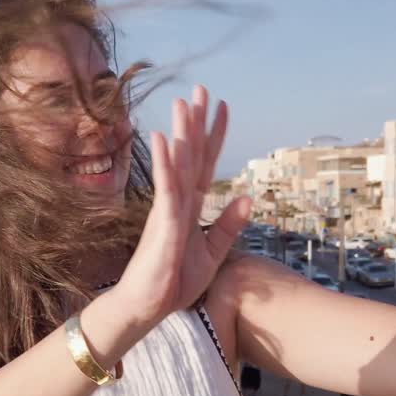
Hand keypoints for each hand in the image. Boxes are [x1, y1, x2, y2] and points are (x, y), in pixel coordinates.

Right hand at [117, 85, 250, 325]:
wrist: (148, 307)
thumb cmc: (172, 281)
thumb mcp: (211, 253)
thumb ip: (227, 226)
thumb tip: (247, 197)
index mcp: (191, 206)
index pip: (206, 164)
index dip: (214, 135)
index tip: (222, 107)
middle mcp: (179, 202)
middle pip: (191, 155)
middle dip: (197, 122)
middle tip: (200, 88)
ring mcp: (169, 210)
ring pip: (178, 165)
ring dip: (182, 133)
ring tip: (183, 101)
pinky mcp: (162, 224)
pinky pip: (166, 189)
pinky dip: (166, 163)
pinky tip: (165, 139)